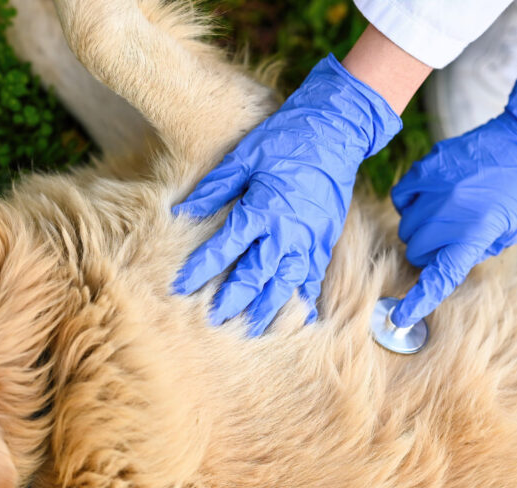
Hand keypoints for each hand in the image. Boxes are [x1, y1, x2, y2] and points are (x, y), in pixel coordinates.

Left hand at [172, 54, 401, 335]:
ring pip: (286, 284)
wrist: (335, 130)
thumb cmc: (285, 139)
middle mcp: (287, 231)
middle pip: (255, 276)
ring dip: (267, 309)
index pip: (224, 248)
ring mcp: (311, 238)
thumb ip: (214, 188)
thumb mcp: (244, 157)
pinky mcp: (327, 239)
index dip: (200, 270)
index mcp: (262, 208)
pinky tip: (293, 313)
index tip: (180, 286)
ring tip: (252, 328)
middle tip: (214, 320)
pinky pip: (313, 276)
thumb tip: (183, 211)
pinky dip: (302, 297)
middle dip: (233, 301)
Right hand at [390, 65, 516, 327]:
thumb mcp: (509, 233)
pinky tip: (428, 199)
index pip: (440, 275)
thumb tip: (442, 260)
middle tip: (449, 242)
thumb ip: (473, 250)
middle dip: (429, 253)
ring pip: (406, 226)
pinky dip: (409, 203)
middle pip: (416, 250)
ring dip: (419, 229)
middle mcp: (450, 211)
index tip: (401, 317)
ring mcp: (436, 186)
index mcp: (476, 232)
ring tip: (444, 217)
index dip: (419, 300)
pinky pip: (400, 196)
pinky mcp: (426, 166)